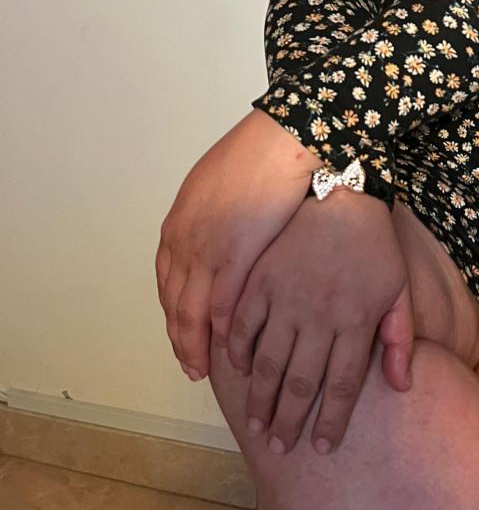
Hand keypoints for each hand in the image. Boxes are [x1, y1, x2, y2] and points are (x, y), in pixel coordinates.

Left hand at [155, 108, 313, 381]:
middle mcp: (184, 241)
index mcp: (179, 224)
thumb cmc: (258, 156)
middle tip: (189, 364)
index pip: (168, 282)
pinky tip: (229, 349)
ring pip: (190, 312)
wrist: (280, 140)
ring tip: (202, 368)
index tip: (182, 335)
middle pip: (174, 303)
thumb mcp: (218, 185)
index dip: (174, 314)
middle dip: (179, 338)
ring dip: (194, 345)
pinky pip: (220, 304)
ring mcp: (206, 250)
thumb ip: (210, 214)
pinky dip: (221, 331)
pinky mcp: (234, 256)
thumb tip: (215, 229)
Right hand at [227, 189, 414, 454]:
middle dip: (290, 422)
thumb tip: (402, 387)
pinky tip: (235, 373)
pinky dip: (235, 352)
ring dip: (260, 399)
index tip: (323, 449)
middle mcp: (320, 316)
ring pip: (268, 362)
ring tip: (256, 427)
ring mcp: (287, 297)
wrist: (342, 190)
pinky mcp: (261, 279)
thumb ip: (400, 339)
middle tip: (281, 448)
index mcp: (356, 320)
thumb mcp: (398, 288)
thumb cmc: (374, 243)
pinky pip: (242, 325)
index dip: (331, 421)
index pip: (341, 385)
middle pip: (301, 383)